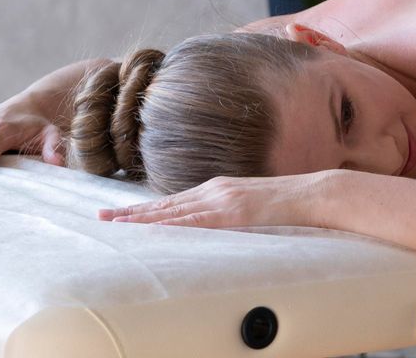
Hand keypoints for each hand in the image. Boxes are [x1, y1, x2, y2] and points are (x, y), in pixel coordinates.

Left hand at [98, 173, 329, 228]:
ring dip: (142, 218)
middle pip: (166, 204)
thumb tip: (213, 224)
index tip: (120, 213)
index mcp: (218, 188)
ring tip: (116, 224)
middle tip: (101, 217)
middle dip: (132, 212)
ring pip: (174, 210)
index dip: (146, 208)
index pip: (174, 201)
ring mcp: (223, 198)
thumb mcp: (251, 204)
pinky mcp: (233, 210)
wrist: (313, 193)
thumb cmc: (287, 202)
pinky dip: (171, 223)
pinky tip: (154, 228)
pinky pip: (196, 220)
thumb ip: (230, 211)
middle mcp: (215, 189)